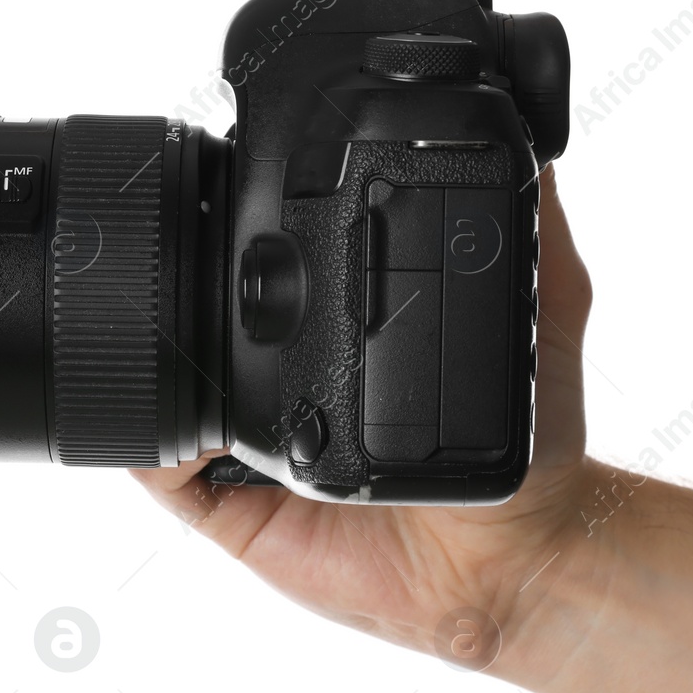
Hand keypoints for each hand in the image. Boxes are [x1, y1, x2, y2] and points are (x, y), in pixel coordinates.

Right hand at [133, 164, 596, 673]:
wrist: (516, 561)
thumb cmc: (532, 441)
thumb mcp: (546, 304)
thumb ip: (537, 219)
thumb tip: (529, 130)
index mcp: (333, 323)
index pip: (260, 261)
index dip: (230, 224)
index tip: (221, 187)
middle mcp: (282, 375)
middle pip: (195, 318)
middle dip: (175, 287)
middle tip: (182, 262)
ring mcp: (247, 443)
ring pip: (166, 386)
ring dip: (152, 359)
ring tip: (165, 335)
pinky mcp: (231, 508)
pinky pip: (161, 472)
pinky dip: (147, 442)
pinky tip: (170, 419)